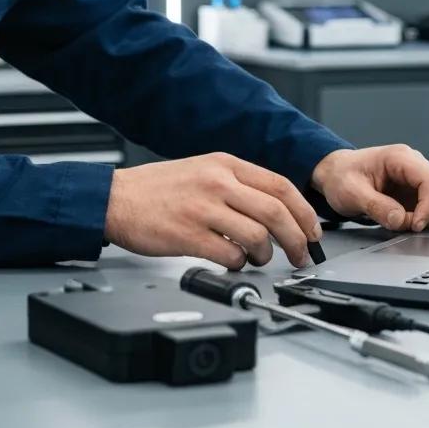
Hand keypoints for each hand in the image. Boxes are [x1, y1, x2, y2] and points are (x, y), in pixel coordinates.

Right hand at [104, 153, 321, 270]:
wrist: (116, 198)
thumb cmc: (157, 188)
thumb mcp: (202, 169)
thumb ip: (236, 183)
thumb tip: (275, 208)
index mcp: (224, 163)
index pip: (280, 185)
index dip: (304, 212)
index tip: (312, 230)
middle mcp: (217, 182)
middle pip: (276, 211)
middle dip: (297, 238)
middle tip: (300, 254)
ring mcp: (203, 208)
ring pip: (257, 235)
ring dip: (265, 254)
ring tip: (258, 258)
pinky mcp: (188, 235)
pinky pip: (230, 255)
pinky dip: (238, 264)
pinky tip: (231, 261)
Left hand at [311, 145, 428, 231]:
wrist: (335, 174)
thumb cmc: (341, 176)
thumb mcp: (350, 192)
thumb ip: (375, 206)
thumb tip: (400, 220)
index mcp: (399, 158)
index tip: (415, 225)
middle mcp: (414, 165)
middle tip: (410, 225)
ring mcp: (418, 178)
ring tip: (406, 222)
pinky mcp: (418, 192)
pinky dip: (428, 219)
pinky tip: (407, 221)